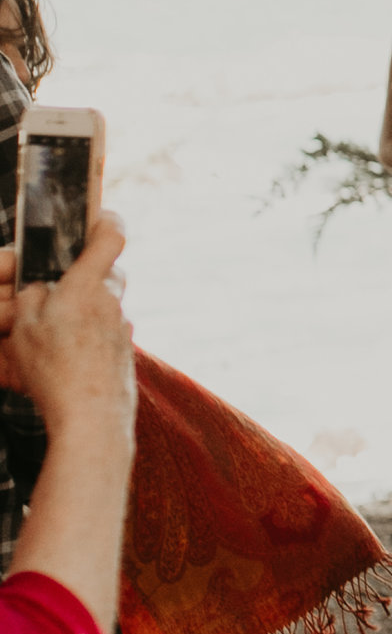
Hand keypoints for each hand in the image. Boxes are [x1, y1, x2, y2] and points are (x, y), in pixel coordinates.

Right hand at [0, 215, 134, 428]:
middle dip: (84, 276)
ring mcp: (122, 330)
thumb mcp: (24, 327)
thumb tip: (43, 289)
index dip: (104, 220)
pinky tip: (67, 358)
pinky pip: (106, 335)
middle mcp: (112, 304)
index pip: (110, 237)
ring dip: (84, 312)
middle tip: (57, 287)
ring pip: (105, 307)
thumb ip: (31, 297)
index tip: (96, 214)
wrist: (92, 420)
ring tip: (53, 332)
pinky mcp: (124, 355)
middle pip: (107, 274)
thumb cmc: (54, 371)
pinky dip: (89, 340)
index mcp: (88, 287)